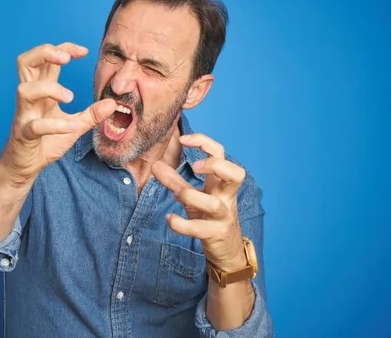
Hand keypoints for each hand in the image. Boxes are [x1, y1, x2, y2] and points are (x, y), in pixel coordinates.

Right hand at [0, 43, 116, 185]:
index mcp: (41, 91)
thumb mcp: (74, 126)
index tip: (84, 51)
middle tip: (66, 58)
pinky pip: (35, 126)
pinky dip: (55, 125)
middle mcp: (30, 98)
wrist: (25, 167)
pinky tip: (71, 127)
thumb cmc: (45, 142)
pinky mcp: (24, 135)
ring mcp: (25, 115)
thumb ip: (92, 114)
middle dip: (44, 52)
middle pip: (25, 62)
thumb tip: (113, 103)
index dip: (63, 49)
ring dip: (50, 89)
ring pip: (25, 90)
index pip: (46, 59)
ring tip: (70, 98)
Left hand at [151, 133, 246, 269]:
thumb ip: (174, 180)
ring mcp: (223, 216)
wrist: (226, 251)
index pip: (220, 154)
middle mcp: (226, 197)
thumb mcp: (192, 196)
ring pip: (214, 204)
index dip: (204, 142)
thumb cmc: (210, 218)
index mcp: (220, 183)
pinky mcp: (215, 234)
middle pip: (236, 174)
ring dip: (191, 196)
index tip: (183, 139)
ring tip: (177, 195)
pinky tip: (170, 219)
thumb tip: (155, 165)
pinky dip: (181, 224)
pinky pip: (199, 229)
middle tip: (195, 167)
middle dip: (215, 166)